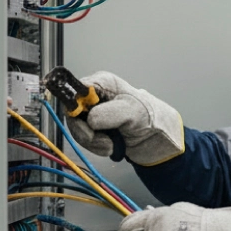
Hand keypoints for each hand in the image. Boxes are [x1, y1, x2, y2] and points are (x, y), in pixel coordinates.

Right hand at [66, 71, 184, 165]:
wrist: (158, 137)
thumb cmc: (150, 117)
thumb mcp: (133, 112)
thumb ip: (111, 113)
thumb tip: (90, 119)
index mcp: (102, 83)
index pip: (73, 89)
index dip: (74, 106)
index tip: (86, 122)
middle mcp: (93, 96)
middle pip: (71, 112)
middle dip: (84, 131)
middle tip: (102, 141)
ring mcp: (92, 113)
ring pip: (76, 128)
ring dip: (92, 142)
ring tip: (110, 146)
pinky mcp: (93, 128)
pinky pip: (83, 139)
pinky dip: (95, 146)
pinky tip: (110, 147)